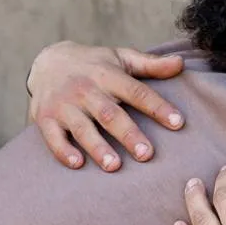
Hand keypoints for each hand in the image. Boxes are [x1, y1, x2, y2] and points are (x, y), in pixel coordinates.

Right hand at [27, 41, 185, 170]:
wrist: (47, 62)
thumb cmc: (94, 65)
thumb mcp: (121, 58)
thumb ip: (150, 64)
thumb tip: (181, 63)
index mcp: (108, 75)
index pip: (136, 91)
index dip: (157, 107)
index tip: (178, 123)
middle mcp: (85, 89)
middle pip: (109, 113)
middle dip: (128, 134)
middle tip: (147, 154)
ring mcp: (64, 105)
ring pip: (82, 128)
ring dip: (97, 147)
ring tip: (114, 166)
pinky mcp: (45, 118)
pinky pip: (52, 137)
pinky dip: (63, 150)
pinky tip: (77, 164)